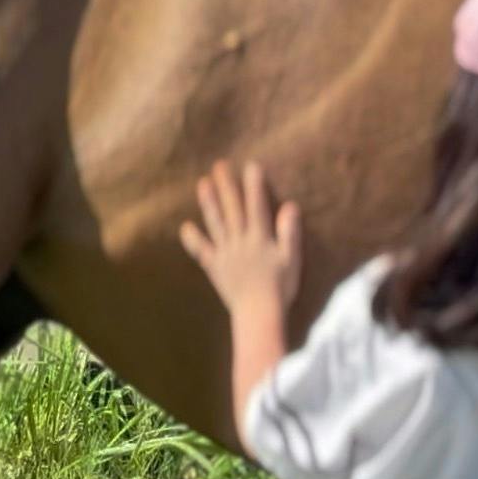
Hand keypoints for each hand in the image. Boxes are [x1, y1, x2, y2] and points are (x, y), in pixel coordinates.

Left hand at [178, 161, 303, 319]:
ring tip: (203, 184)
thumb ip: (290, 232)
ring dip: (209, 203)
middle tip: (220, 165)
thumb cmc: (281, 288)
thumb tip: (290, 206)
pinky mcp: (214, 266)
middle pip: (232, 209)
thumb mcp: (292, 259)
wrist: (258, 313)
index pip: (256, 206)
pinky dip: (192, 238)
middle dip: (227, 185)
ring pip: (215, 223)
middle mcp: (240, 241)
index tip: (250, 166)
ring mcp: (225, 253)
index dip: (253, 185)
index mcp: (260, 238)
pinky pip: (201, 250)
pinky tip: (186, 226)